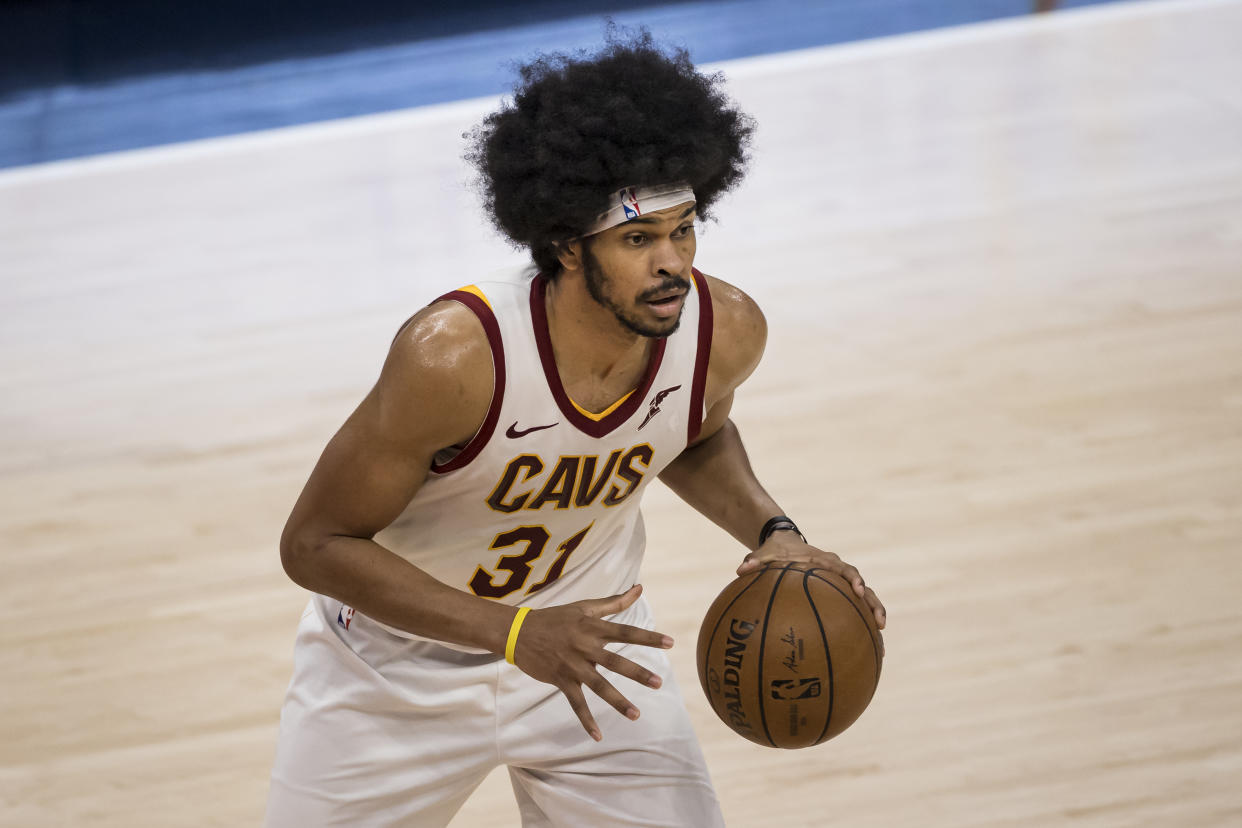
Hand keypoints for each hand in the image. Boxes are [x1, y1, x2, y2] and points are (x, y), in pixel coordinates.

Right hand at [510, 584, 672, 740]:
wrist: (518, 632)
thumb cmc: (555, 618)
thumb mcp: (584, 607)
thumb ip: (614, 602)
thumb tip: (640, 588)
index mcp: (593, 627)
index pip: (626, 632)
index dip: (648, 637)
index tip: (670, 643)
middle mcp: (585, 646)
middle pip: (616, 661)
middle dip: (637, 673)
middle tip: (659, 682)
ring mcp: (573, 665)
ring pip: (599, 685)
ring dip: (618, 701)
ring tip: (636, 715)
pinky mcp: (561, 680)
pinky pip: (576, 703)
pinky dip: (586, 720)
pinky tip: (598, 736)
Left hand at [738, 533, 886, 631]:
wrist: (784, 544)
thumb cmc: (776, 551)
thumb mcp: (765, 554)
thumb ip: (756, 561)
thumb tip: (741, 570)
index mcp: (826, 561)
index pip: (845, 569)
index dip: (854, 579)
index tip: (858, 591)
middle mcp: (838, 572)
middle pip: (863, 588)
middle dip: (873, 604)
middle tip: (880, 623)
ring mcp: (840, 583)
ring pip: (864, 600)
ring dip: (873, 616)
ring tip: (880, 640)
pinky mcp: (838, 593)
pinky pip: (852, 609)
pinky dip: (859, 624)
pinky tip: (862, 646)